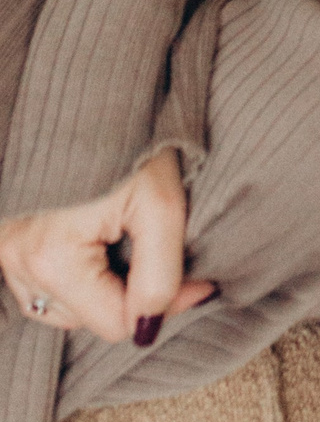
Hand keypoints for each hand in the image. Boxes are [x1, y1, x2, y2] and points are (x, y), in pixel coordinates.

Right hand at [0, 150, 215, 342]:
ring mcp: (9, 256)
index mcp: (50, 261)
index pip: (116, 324)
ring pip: (71, 305)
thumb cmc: (126, 139)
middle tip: (157, 241)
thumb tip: (150, 329)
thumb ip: (160, 273)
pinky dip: (82, 270)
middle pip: (92, 317)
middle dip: (132, 290)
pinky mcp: (10, 242)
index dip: (166, 303)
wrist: (86, 92)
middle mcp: (19, 266)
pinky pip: (51, 285)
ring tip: (126, 231)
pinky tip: (101, 234)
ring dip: (106, 282)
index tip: (199, 275)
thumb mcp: (159, 203)